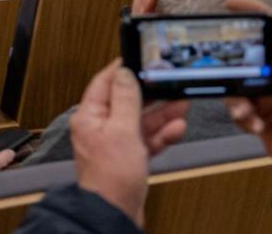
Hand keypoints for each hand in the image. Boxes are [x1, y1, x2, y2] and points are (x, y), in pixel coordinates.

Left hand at [71, 60, 188, 227]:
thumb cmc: (110, 177)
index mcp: (89, 116)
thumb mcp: (122, 131)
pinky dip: (161, 134)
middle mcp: (100, 128)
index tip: (139, 59)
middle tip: (169, 83)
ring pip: (140, 121)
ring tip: (181, 103)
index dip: (122, 70)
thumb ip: (126, 101)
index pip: (104, 83)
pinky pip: (146, 140)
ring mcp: (115, 144)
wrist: (115, 213)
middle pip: (126, 102)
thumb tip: (126, 74)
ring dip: (161, 113)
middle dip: (150, 94)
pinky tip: (176, 128)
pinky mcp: (128, 159)